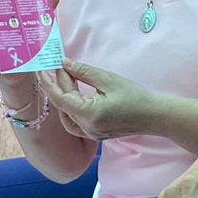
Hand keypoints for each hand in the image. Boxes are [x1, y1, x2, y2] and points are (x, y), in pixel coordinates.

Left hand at [35, 61, 156, 142]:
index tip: (42, 68)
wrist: (155, 116)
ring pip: (66, 116)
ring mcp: (91, 134)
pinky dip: (70, 109)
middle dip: (58, 85)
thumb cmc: (135, 96)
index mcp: (89, 115)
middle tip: (55, 66)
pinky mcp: (95, 134)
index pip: (60, 99)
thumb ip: (83, 72)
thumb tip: (64, 63)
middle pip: (63, 105)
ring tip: (64, 79)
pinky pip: (75, 123)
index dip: (49, 82)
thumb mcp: (108, 79)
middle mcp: (87, 128)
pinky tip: (72, 96)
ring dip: (62, 98)